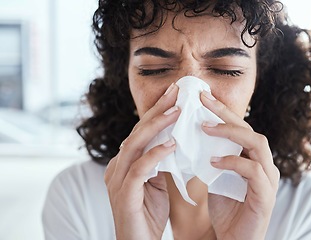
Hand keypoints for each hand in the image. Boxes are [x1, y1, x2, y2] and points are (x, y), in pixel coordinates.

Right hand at [104, 83, 179, 239]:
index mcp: (124, 163)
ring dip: (157, 125)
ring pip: (136, 144)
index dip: (157, 112)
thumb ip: (160, 162)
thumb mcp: (156, 183)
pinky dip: (156, 154)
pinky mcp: (124, 194)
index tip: (174, 95)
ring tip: (177, 110)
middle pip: (137, 131)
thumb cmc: (148, 214)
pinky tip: (172, 143)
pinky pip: (140, 169)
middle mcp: (117, 166)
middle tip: (176, 91)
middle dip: (157, 110)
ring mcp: (117, 179)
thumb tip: (174, 141)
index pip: (141, 132)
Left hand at [200, 91, 279, 239]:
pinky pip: (253, 171)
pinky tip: (213, 161)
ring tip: (205, 127)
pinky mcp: (266, 195)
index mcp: (252, 158)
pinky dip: (233, 162)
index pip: (239, 128)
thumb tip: (191, 136)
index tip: (201, 97)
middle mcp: (264, 164)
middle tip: (203, 100)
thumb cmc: (227, 208)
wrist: (234, 239)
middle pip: (249, 129)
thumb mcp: (216, 177)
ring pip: (257, 143)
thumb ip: (211, 157)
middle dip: (225, 113)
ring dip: (230, 133)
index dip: (222, 111)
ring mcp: (268, 179)